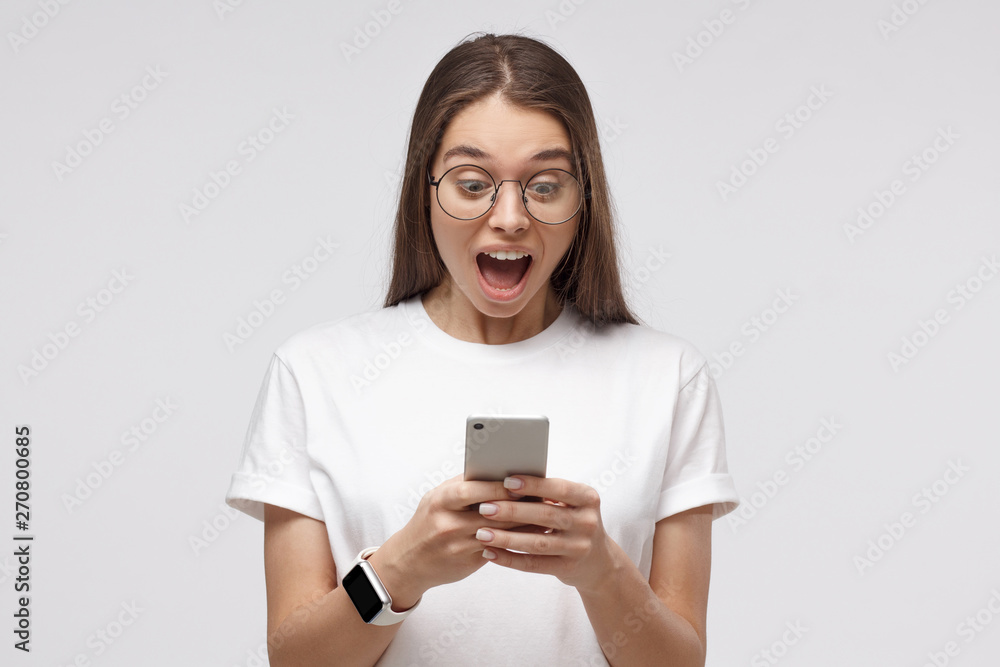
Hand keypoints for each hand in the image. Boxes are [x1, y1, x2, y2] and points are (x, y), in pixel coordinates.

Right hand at [374, 474, 539, 604]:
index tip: (521, 480)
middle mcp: (448, 523)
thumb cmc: (429, 521)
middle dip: (518, 504)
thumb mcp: (437, 498)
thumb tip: (497, 468)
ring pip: (498, 533)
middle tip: (543, 496)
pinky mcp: (467, 563)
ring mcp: (457, 546)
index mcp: (440, 501)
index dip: (498, 486)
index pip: (473, 490)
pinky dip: (516, 541)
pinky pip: (497, 550)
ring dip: (524, 524)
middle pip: (490, 512)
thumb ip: (464, 485)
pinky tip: (533, 535)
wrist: (408, 561)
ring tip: (545, 514)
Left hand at [474, 475, 615, 594]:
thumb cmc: (574, 522)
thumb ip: (548, 494)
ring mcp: (579, 547)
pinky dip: (509, 559)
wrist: (599, 562)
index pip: (559, 488)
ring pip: (537, 542)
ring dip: (506, 538)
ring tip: (481, 533)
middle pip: (545, 515)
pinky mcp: (568, 568)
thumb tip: (506, 481)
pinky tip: (490, 553)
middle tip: (484, 508)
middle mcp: (587, 522)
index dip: (533, 485)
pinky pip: (534, 564)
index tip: (506, 481)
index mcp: (588, 498)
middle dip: (511, 511)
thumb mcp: (572, 504)